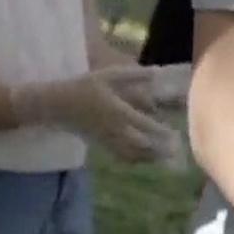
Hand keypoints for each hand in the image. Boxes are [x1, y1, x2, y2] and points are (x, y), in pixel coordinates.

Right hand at [13, 67, 175, 161]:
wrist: (59, 105)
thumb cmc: (84, 87)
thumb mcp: (107, 76)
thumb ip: (132, 75)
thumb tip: (155, 72)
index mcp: (118, 111)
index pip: (145, 125)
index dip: (161, 131)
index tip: (175, 132)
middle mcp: (115, 129)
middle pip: (142, 144)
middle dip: (159, 148)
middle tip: (175, 149)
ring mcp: (108, 139)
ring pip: (133, 154)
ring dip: (150, 157)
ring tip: (165, 157)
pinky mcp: (102, 145)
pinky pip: (121, 157)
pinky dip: (135, 160)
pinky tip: (144, 159)